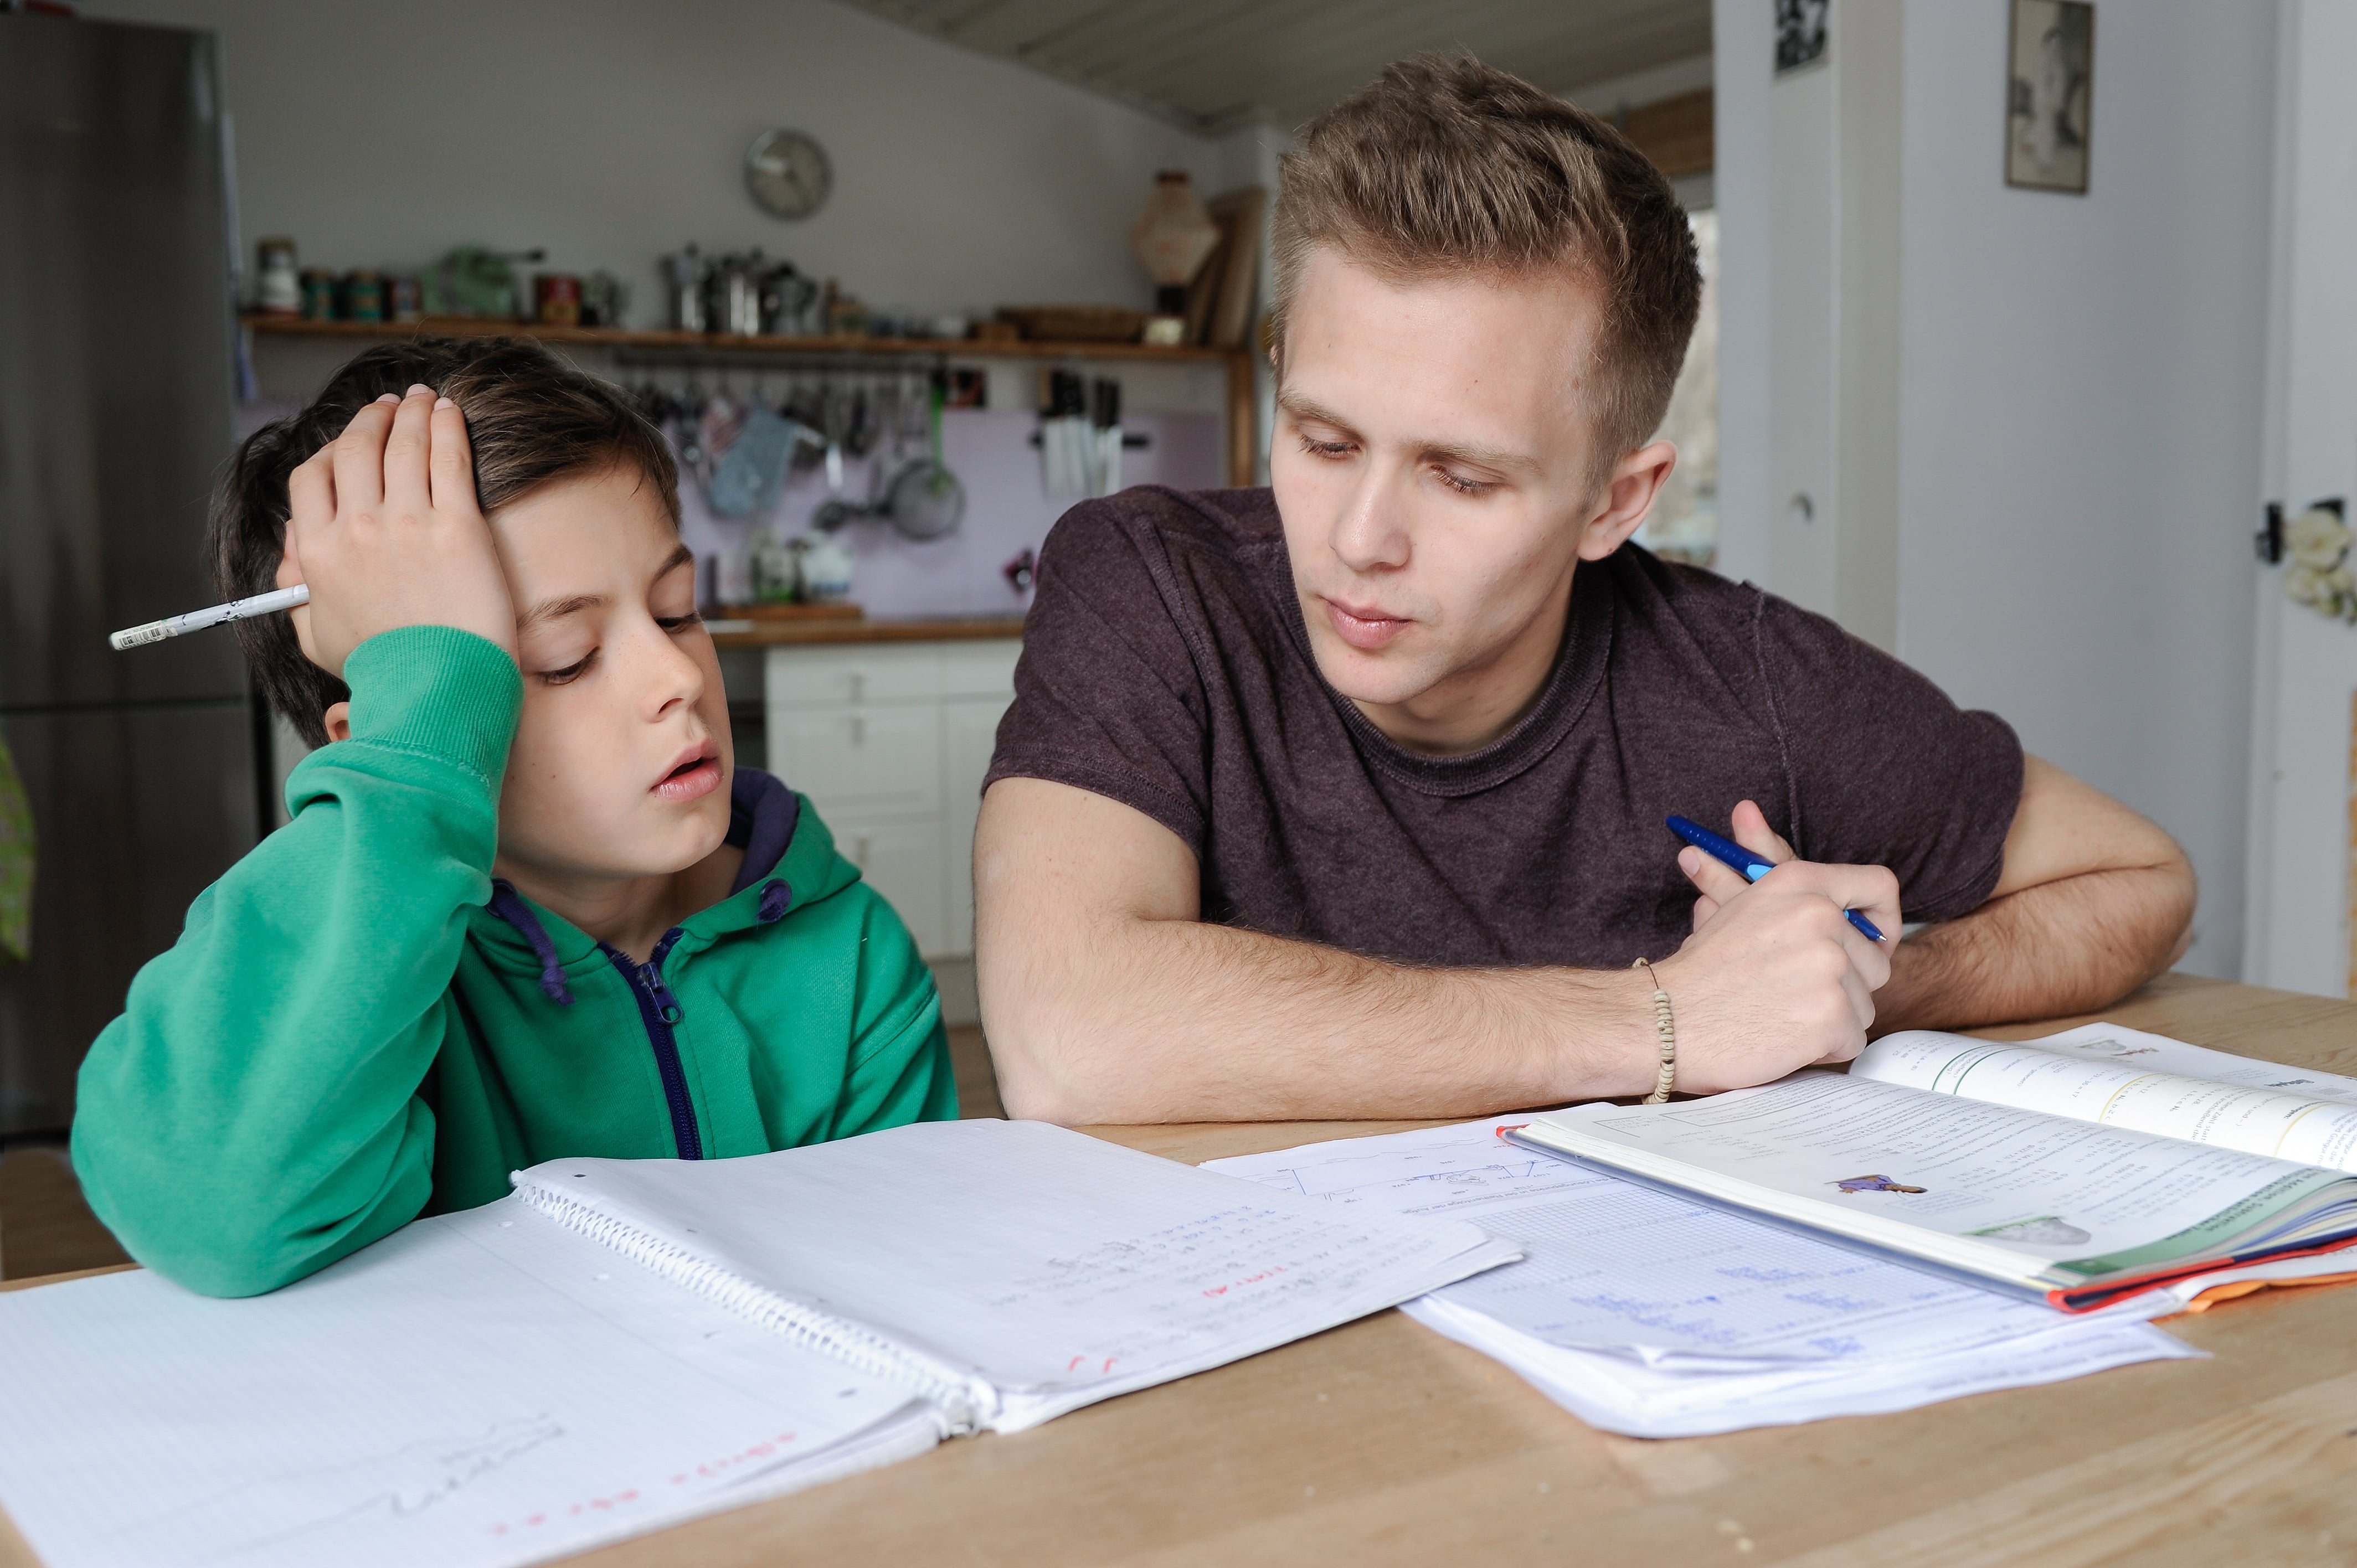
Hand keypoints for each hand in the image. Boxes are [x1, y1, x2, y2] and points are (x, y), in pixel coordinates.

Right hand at [276, 385, 515, 677]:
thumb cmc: (382, 670)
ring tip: (425, 397)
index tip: (352, 441)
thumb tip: (291, 546)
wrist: (436, 691)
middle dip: (374, 417)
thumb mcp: (315, 636)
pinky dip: (448, 427)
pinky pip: (449, 460)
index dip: (331, 450)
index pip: (312, 477)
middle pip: (357, 450)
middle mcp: (357, 530)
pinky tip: (452, 413)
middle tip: (392, 403)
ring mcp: (408, 525)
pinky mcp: (458, 528)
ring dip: (413, 412)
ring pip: (404, 445)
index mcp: (318, 551)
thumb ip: (296, 589)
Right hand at [1650, 800, 1900, 1091]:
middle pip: (1876, 961)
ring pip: (1865, 1004)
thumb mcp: (1732, 907)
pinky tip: (1784, 1038)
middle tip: (1800, 993)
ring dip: (1832, 1019)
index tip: (1870, 943)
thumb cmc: (1698, 971)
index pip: (1879, 887)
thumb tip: (1748, 812)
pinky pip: (1853, 1039)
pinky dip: (1823, 1049)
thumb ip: (1758, 867)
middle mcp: (1821, 917)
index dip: (1880, 921)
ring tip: (1782, 1015)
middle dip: (1846, 984)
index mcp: (1801, 883)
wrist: (1664, 1020)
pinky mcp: (1831, 1015)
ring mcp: (1830, 966)